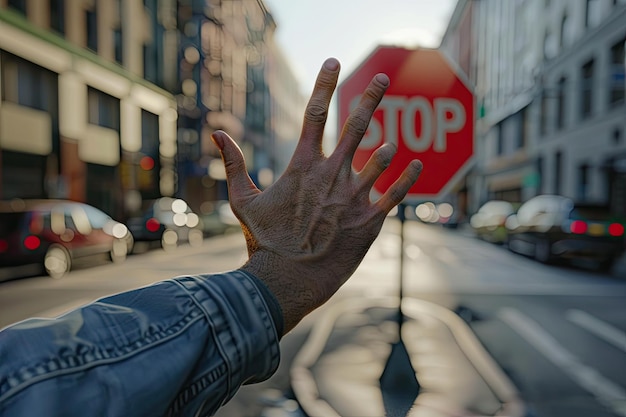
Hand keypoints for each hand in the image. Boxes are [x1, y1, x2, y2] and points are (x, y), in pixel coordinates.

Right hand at [211, 58, 422, 332]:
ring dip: (386, 146)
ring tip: (393, 140)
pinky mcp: (369, 220)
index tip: (333, 61)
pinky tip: (415, 163)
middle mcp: (332, 174)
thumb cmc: (264, 241)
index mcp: (303, 165)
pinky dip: (407, 178)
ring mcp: (354, 197)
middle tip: (384, 78)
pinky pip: (395, 194)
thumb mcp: (243, 200)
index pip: (314, 113)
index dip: (324, 83)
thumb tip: (217, 132)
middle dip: (371, 97)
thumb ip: (235, 164)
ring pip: (379, 158)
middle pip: (356, 125)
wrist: (287, 281)